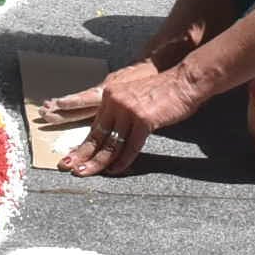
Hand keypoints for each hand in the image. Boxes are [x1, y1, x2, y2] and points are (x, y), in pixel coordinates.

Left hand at [57, 59, 205, 176]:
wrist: (184, 81)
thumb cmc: (164, 92)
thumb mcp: (134, 98)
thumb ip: (121, 114)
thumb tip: (112, 137)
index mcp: (111, 96)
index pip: (94, 126)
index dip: (83, 144)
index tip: (72, 157)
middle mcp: (116, 101)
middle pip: (97, 135)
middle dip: (82, 155)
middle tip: (69, 169)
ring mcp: (129, 110)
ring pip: (111, 143)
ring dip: (98, 162)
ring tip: (86, 173)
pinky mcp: (143, 120)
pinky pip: (131, 146)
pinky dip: (123, 161)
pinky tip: (116, 170)